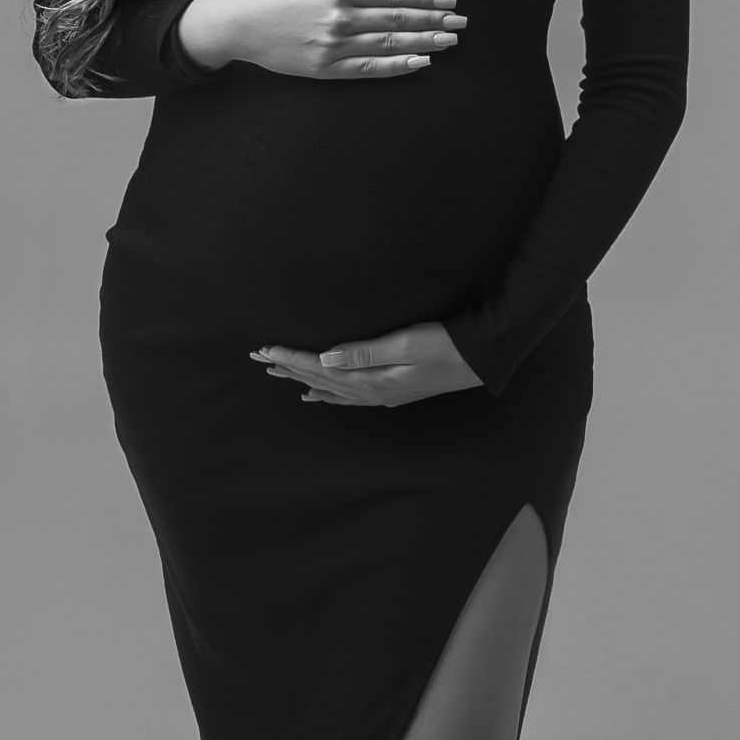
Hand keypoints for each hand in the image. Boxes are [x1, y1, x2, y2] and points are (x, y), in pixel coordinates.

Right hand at [178, 0, 466, 76]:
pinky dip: (398, 66)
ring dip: (425, 42)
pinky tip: (421, 62)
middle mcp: (341, 18)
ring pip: (390, 44)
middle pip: (398, 19)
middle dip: (434, 20)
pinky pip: (370, 69)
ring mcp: (334, 46)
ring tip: (450, 41)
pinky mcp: (327, 69)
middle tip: (461, 22)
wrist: (240, 24)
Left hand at [250, 321, 482, 406]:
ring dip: (303, 380)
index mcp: (372, 380)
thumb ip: (365, 352)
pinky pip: (347, 396)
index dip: (293, 359)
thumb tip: (326, 359)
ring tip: (278, 373)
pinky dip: (327, 394)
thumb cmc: (445, 345)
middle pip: (320, 381)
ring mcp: (381, 395)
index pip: (321, 369)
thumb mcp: (405, 343)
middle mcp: (372, 392)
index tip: (267, 350)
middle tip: (261, 359)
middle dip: (290, 369)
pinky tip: (316, 394)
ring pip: (330, 390)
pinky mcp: (390, 391)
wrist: (478, 359)